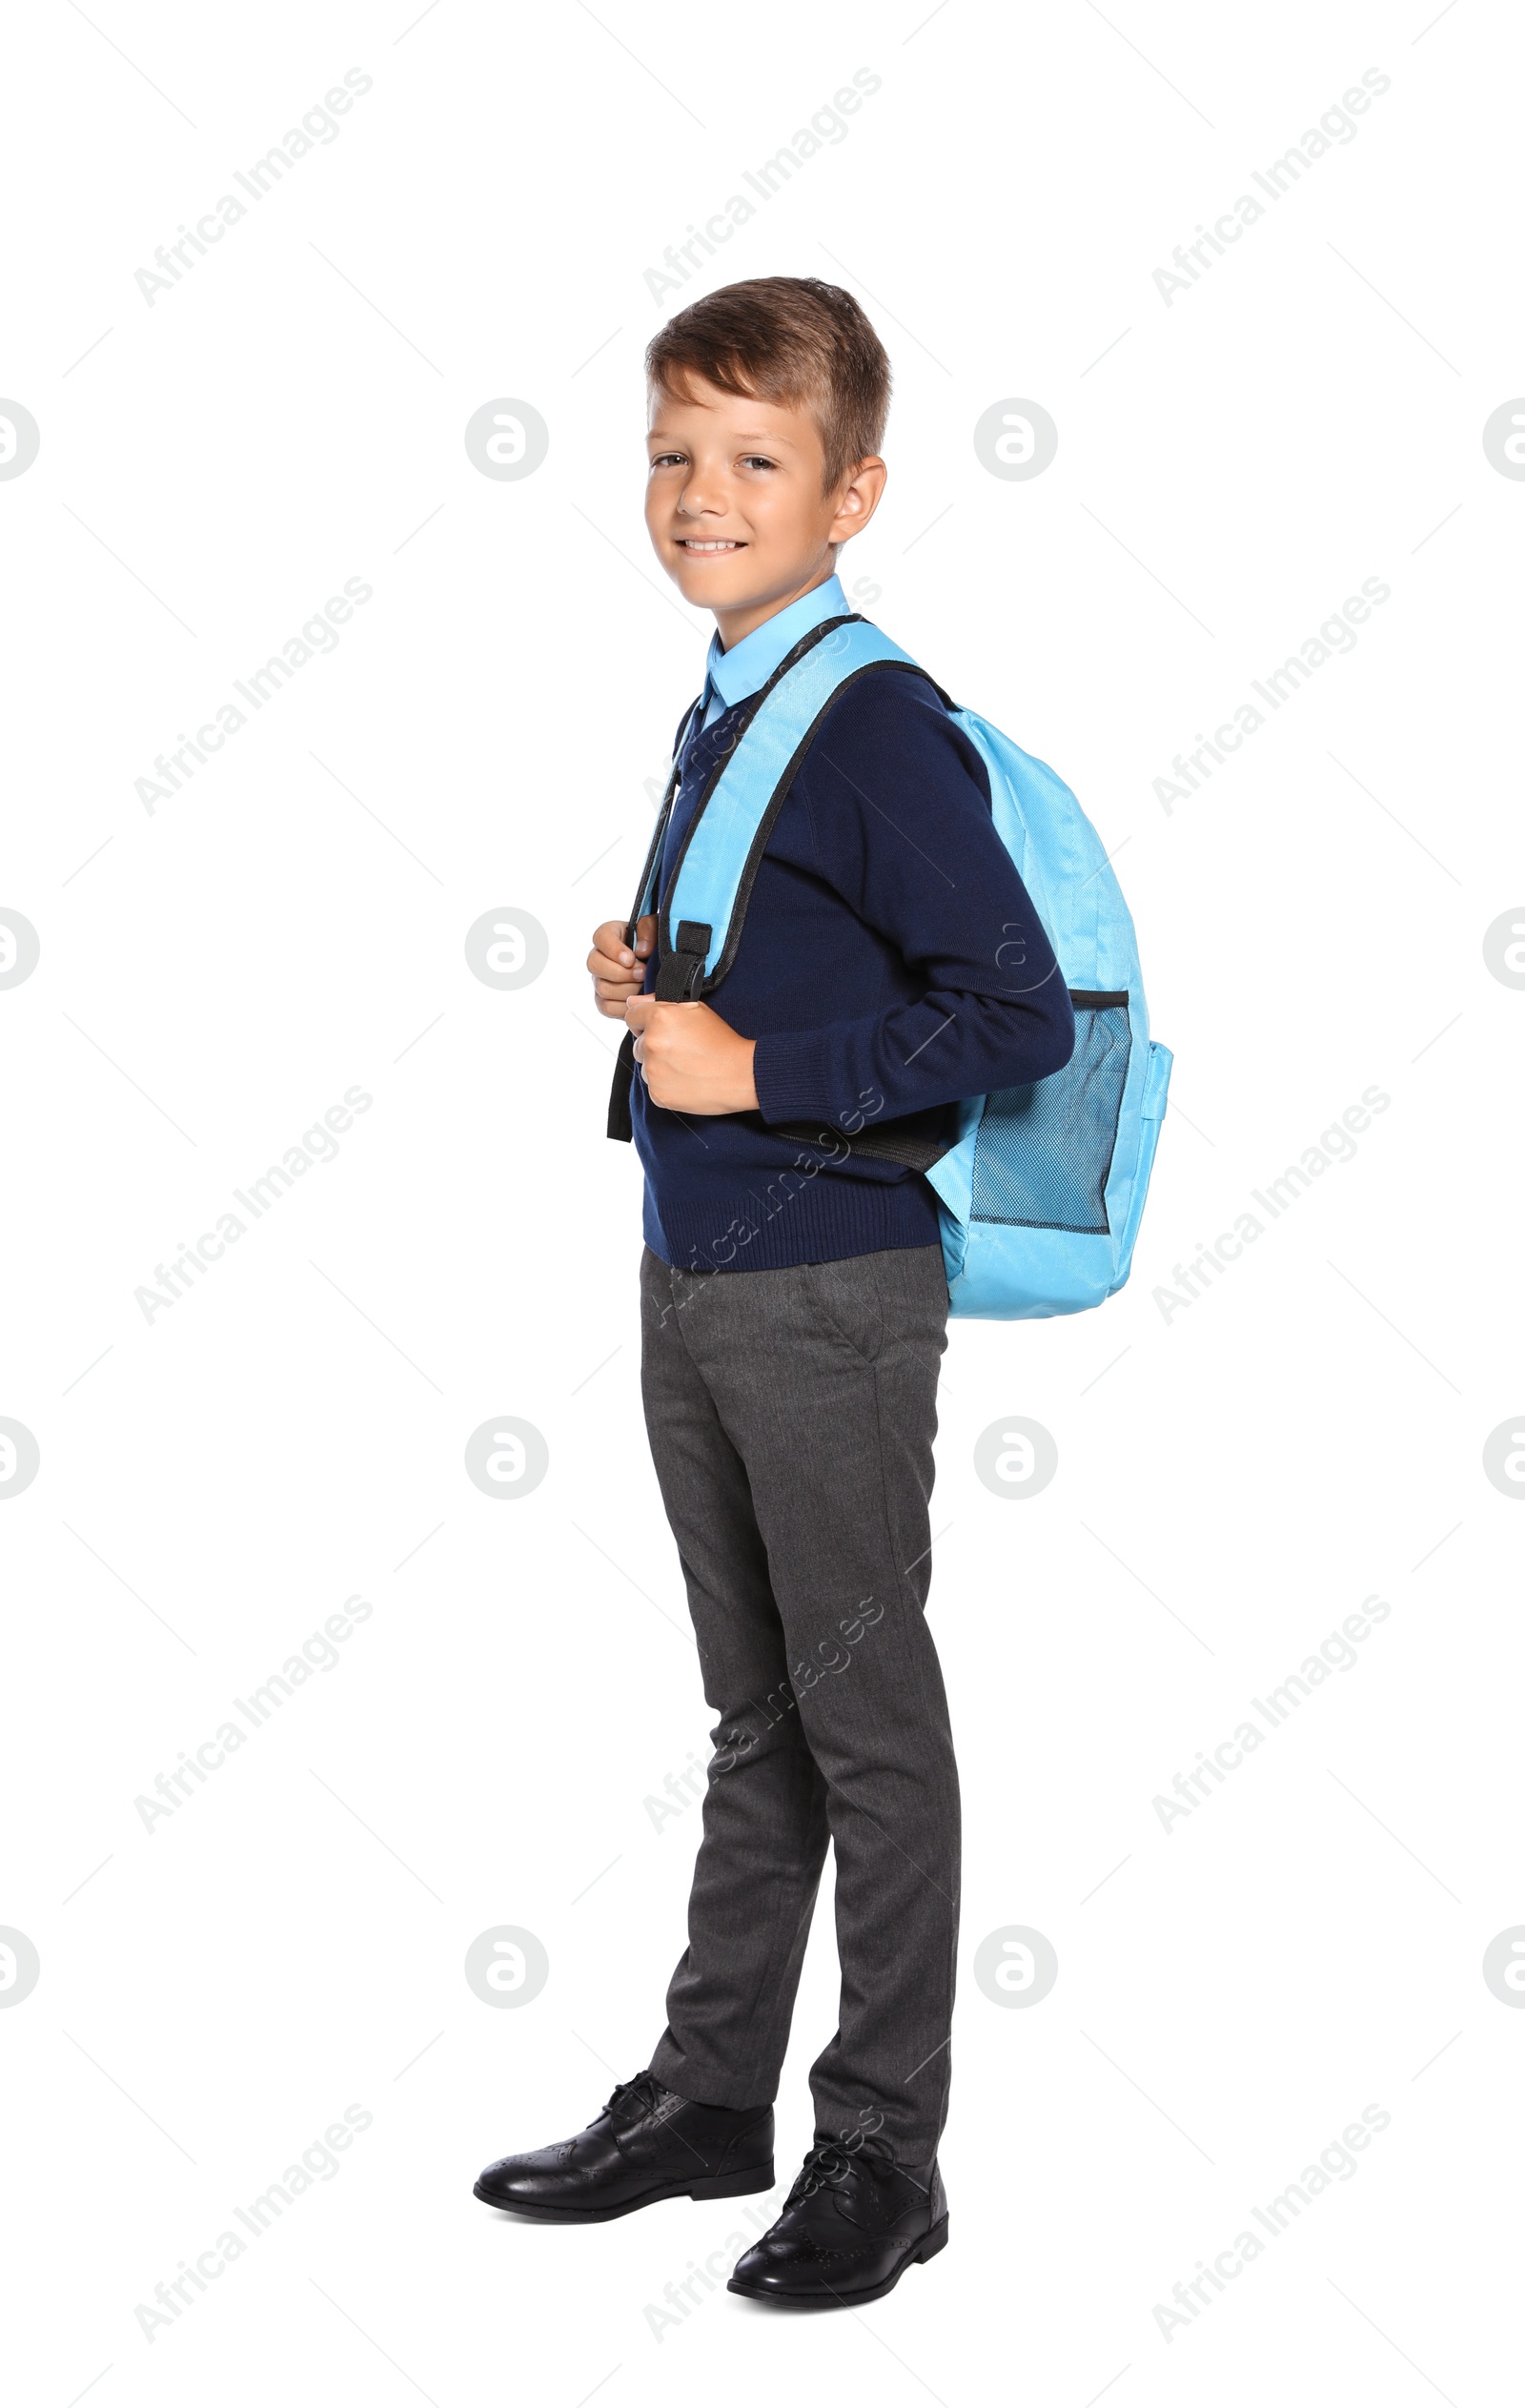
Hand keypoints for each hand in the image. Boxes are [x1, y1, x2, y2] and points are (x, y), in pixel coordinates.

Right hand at [588, 915, 653, 1017]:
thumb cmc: (656, 946)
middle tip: (643, 974)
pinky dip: (625, 1006)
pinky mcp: (604, 1001)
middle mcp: (599, 958)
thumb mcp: (657, 929)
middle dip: (621, 972)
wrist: (661, 969)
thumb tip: (641, 951)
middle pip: (594, 965)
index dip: (613, 949)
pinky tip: (639, 1000)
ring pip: (602, 988)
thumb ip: (649, 930)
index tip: (631, 958)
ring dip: (627, 989)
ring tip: (645, 986)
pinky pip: (607, 1007)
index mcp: (609, 935)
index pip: (600, 937)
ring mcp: (599, 981)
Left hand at [625, 995, 757, 1113]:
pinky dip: (666, 1086)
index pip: (631, 1016)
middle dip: (654, 1046)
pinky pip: (654, 1087)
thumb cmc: (722, 1041)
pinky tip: (686, 1080)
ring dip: (659, 1067)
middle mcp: (651, 1043)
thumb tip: (632, 1001)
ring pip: (646, 1067)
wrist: (741, 1074)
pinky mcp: (658, 1094)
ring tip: (686, 1066)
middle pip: (638, 1044)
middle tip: (680, 1050)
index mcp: (659, 1018)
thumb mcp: (695, 1010)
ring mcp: (653, 1070)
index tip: (656, 1028)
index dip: (644, 1021)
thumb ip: (659, 1002)